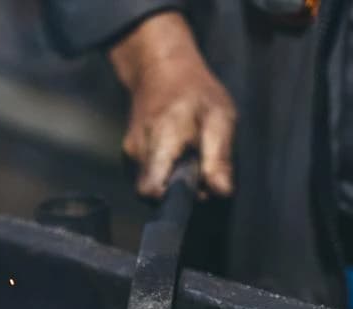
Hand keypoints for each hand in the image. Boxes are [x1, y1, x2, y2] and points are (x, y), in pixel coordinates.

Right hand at [109, 12, 235, 197]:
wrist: (159, 67)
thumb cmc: (194, 89)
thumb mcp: (219, 117)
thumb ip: (218, 157)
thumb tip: (221, 191)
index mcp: (160, 142)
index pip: (151, 190)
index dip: (173, 197)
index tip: (194, 184)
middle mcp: (138, 151)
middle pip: (153, 191)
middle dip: (178, 188)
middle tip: (199, 164)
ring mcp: (131, 153)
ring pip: (152, 182)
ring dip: (173, 177)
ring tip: (190, 152)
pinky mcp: (131, 153)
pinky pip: (150, 173)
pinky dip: (166, 168)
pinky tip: (178, 150)